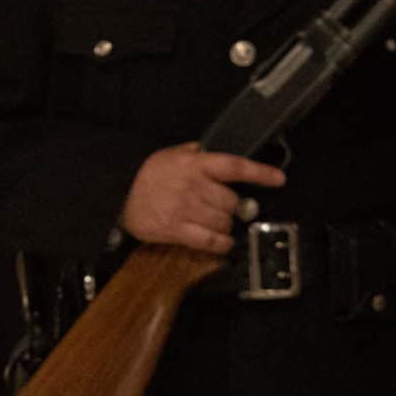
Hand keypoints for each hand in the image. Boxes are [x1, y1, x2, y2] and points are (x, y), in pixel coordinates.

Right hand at [118, 143, 286, 254]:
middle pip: (232, 201)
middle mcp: (193, 185)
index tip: (279, 179)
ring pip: (224, 222)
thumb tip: (214, 152)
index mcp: (194, 163)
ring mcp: (185, 209)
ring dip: (226, 225)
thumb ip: (195, 153)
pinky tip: (223, 241)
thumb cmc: (145, 174)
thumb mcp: (170, 154)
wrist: (116, 192)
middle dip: (234, 207)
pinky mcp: (176, 230)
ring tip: (218, 223)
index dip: (260, 173)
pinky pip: (210, 240)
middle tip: (229, 209)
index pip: (234, 167)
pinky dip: (221, 243)